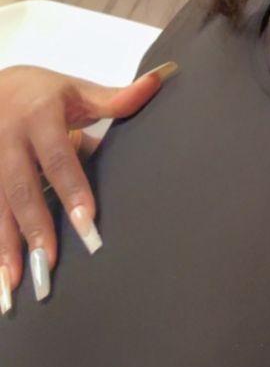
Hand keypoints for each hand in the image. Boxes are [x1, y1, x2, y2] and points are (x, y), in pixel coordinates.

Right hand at [0, 60, 178, 309]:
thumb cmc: (41, 93)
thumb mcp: (75, 90)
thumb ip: (114, 99)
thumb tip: (157, 82)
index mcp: (39, 117)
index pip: (58, 158)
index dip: (72, 190)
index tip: (87, 222)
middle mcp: (8, 141)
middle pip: (21, 189)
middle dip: (35, 227)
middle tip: (51, 263)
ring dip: (4, 247)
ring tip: (15, 283)